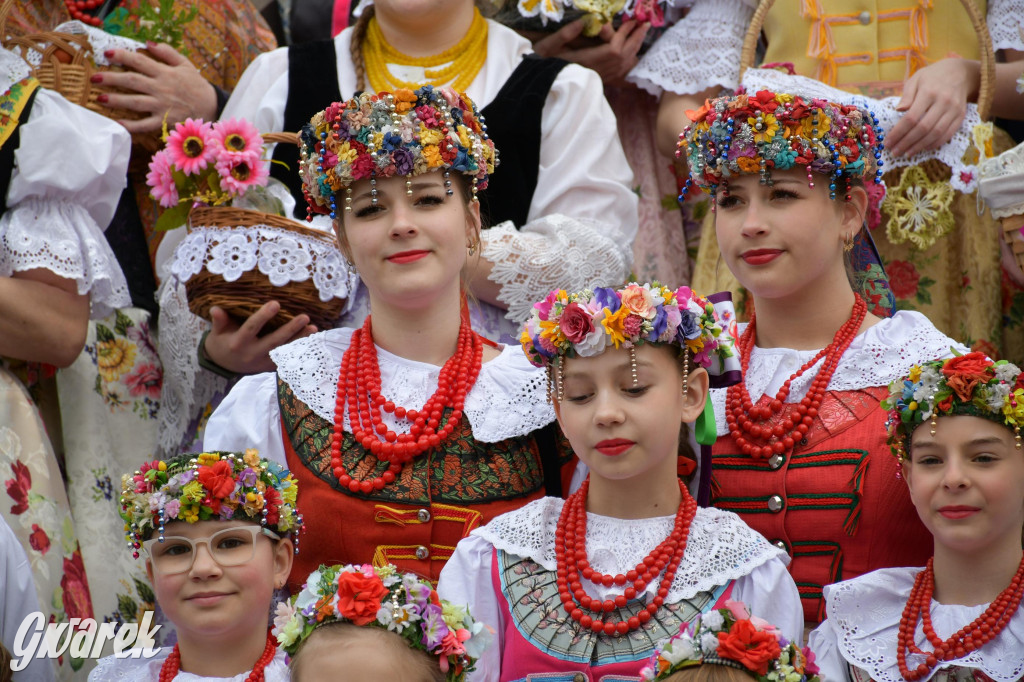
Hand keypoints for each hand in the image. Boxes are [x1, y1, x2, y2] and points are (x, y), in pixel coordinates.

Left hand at [94, 42, 218, 133]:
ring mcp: (162, 106)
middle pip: (132, 81)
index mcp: (165, 73)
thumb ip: (167, 52)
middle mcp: (161, 88)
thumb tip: (147, 44)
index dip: (122, 56)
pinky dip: (130, 125)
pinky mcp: (164, 121)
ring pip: (134, 102)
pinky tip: (117, 123)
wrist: (213, 107)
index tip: (107, 53)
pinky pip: (144, 125)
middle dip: (111, 78)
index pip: (139, 61)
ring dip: (116, 99)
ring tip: (100, 98)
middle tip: (94, 78)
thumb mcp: (186, 64)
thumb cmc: (197, 86)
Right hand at [203, 301, 316, 374]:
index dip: (263, 316)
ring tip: (314, 328)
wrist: (224, 365)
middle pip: (274, 341)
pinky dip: (299, 349)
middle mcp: (252, 354)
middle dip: (290, 329)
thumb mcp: (217, 332)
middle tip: (305, 317)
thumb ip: (219, 320)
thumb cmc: (222, 342)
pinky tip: (312, 339)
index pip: (252, 328)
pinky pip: (287, 358)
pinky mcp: (271, 367)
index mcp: (238, 343)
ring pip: (285, 350)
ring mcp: (263, 362)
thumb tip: (216, 308)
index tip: (276, 304)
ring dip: (300, 340)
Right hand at [533, 19, 649, 86]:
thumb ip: (565, 34)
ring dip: (634, 51)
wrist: (538, 85)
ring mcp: (598, 78)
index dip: (625, 34)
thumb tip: (584, 20)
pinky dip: (629, 66)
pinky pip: (619, 77)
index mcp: (586, 62)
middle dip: (636, 40)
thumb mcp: (548, 46)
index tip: (632, 21)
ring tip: (639, 36)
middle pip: (624, 57)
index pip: (614, 49)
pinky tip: (633, 58)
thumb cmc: (540, 64)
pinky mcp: (597, 81)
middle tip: (644, 25)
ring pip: (624, 67)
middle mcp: (596, 72)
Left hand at [887, 58, 976, 156]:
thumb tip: (898, 110)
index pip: (911, 117)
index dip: (898, 133)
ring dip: (919, 146)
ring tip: (906, 153)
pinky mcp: (961, 116)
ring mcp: (954, 110)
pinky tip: (922, 148)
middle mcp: (943, 101)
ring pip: (936, 133)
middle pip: (923, 128)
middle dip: (906, 143)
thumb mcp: (916, 79)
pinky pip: (948, 134)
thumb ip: (907, 95)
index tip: (887, 142)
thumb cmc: (932, 77)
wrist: (961, 73)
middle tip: (894, 152)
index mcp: (929, 92)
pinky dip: (934, 144)